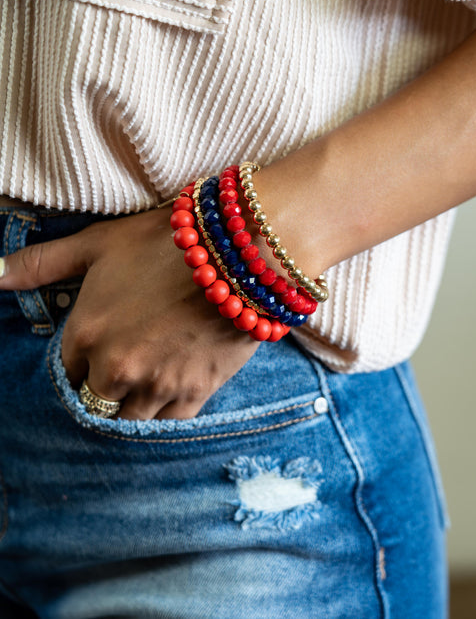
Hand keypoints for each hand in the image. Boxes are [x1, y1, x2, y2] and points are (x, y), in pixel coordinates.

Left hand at [0, 208, 258, 418]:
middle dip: (104, 389)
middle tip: (127, 368)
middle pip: (95, 402)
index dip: (81, 364)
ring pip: (129, 421)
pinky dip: (165, 415)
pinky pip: (168, 425)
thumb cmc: (164, 243)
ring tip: (148, 384)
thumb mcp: (99, 244)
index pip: (66, 373)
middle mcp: (115, 368)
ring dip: (133, 407)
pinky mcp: (195, 394)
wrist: (238, 253)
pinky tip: (170, 395)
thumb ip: (43, 263)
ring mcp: (156, 385)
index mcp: (86, 334)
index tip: (98, 354)